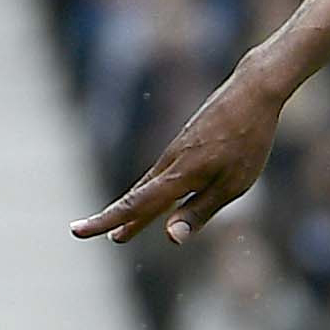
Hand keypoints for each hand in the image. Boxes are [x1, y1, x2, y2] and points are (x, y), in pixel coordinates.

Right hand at [75, 65, 285, 244]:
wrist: (252, 90)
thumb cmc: (249, 141)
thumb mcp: (232, 185)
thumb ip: (200, 211)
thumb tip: (170, 238)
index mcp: (180, 175)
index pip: (136, 205)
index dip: (107, 221)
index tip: (77, 231)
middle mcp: (171, 162)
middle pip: (136, 197)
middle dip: (115, 218)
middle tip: (85, 231)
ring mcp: (177, 150)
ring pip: (149, 185)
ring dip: (134, 208)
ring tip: (122, 227)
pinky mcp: (186, 142)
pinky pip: (162, 173)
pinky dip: (151, 191)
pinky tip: (155, 196)